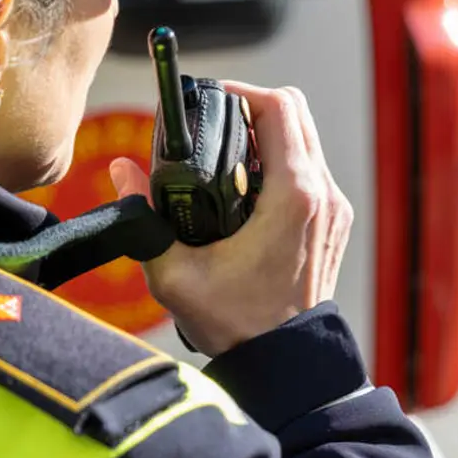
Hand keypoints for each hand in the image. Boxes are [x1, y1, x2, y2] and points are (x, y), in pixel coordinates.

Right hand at [109, 82, 353, 356]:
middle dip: (252, 108)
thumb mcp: (175, 275)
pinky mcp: (335, 222)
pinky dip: (282, 162)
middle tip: (212, 125)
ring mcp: (335, 208)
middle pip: (295, 113)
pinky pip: (311, 169)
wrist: (284, 365)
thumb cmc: (237, 325)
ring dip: (268, 135)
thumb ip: (146, 220)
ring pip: (306, 139)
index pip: (278, 108)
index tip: (207, 101)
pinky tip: (246, 187)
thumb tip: (123, 171)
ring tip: (225, 155)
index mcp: (294, 196)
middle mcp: (323, 194)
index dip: (240, 92)